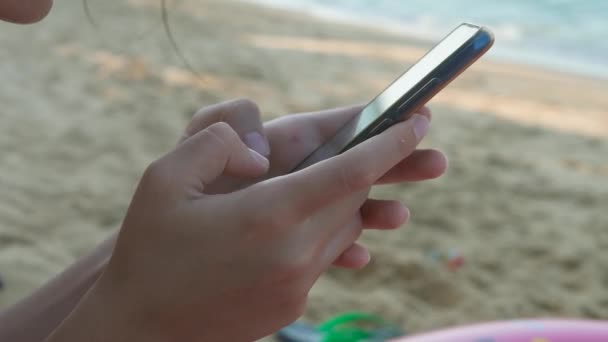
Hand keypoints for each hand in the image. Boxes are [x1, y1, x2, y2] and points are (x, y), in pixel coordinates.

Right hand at [47, 100, 436, 341]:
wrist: (139, 330)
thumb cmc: (148, 251)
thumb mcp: (164, 180)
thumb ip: (215, 143)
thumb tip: (260, 154)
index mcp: (268, 215)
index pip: (350, 172)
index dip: (390, 143)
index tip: (420, 122)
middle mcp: (294, 253)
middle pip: (353, 200)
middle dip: (380, 169)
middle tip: (401, 146)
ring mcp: (296, 285)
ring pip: (343, 230)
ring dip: (347, 203)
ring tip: (342, 182)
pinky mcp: (291, 304)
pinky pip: (324, 258)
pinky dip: (324, 233)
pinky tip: (302, 225)